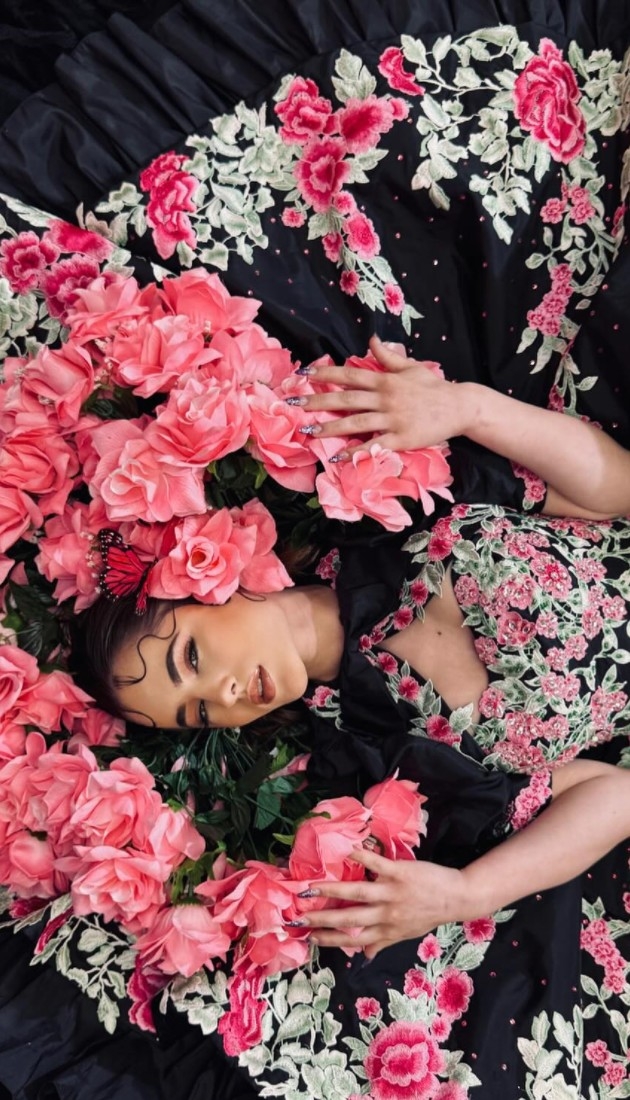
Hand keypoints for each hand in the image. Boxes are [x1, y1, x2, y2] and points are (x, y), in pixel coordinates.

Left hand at [295, 336, 474, 458]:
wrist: (460, 407)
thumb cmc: (434, 388)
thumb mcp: (412, 367)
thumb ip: (388, 357)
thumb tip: (371, 340)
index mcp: (386, 380)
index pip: (350, 374)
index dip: (326, 373)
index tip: (304, 374)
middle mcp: (386, 398)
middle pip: (346, 398)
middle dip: (318, 401)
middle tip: (294, 404)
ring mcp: (392, 419)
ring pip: (355, 422)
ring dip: (330, 427)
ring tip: (309, 431)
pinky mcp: (400, 439)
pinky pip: (373, 445)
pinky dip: (355, 451)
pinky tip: (338, 456)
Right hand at [296, 848, 466, 958]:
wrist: (456, 898)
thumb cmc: (429, 915)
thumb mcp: (406, 934)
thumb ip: (383, 943)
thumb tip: (364, 956)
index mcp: (386, 931)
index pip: (352, 939)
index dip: (329, 940)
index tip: (308, 938)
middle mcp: (387, 915)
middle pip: (349, 919)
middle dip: (321, 919)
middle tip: (298, 917)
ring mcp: (392, 893)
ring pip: (357, 894)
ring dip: (332, 891)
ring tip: (311, 887)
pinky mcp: (400, 873)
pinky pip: (377, 866)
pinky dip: (362, 858)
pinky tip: (347, 851)